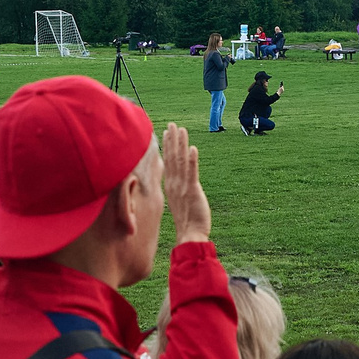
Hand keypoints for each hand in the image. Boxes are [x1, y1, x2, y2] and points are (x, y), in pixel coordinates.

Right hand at [159, 123, 211, 246]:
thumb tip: (179, 183)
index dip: (167, 146)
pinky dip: (192, 160)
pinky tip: (193, 148)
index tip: (166, 133)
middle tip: (172, 124)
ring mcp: (182, 187)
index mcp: (170, 185)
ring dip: (181, 144)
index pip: (168, 161)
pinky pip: (192, 173)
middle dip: (172, 139)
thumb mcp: (179, 201)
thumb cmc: (186, 221)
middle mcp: (174, 184)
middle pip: (172, 157)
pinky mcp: (192, 191)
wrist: (189, 234)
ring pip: (181, 161)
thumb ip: (178, 189)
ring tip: (181, 129)